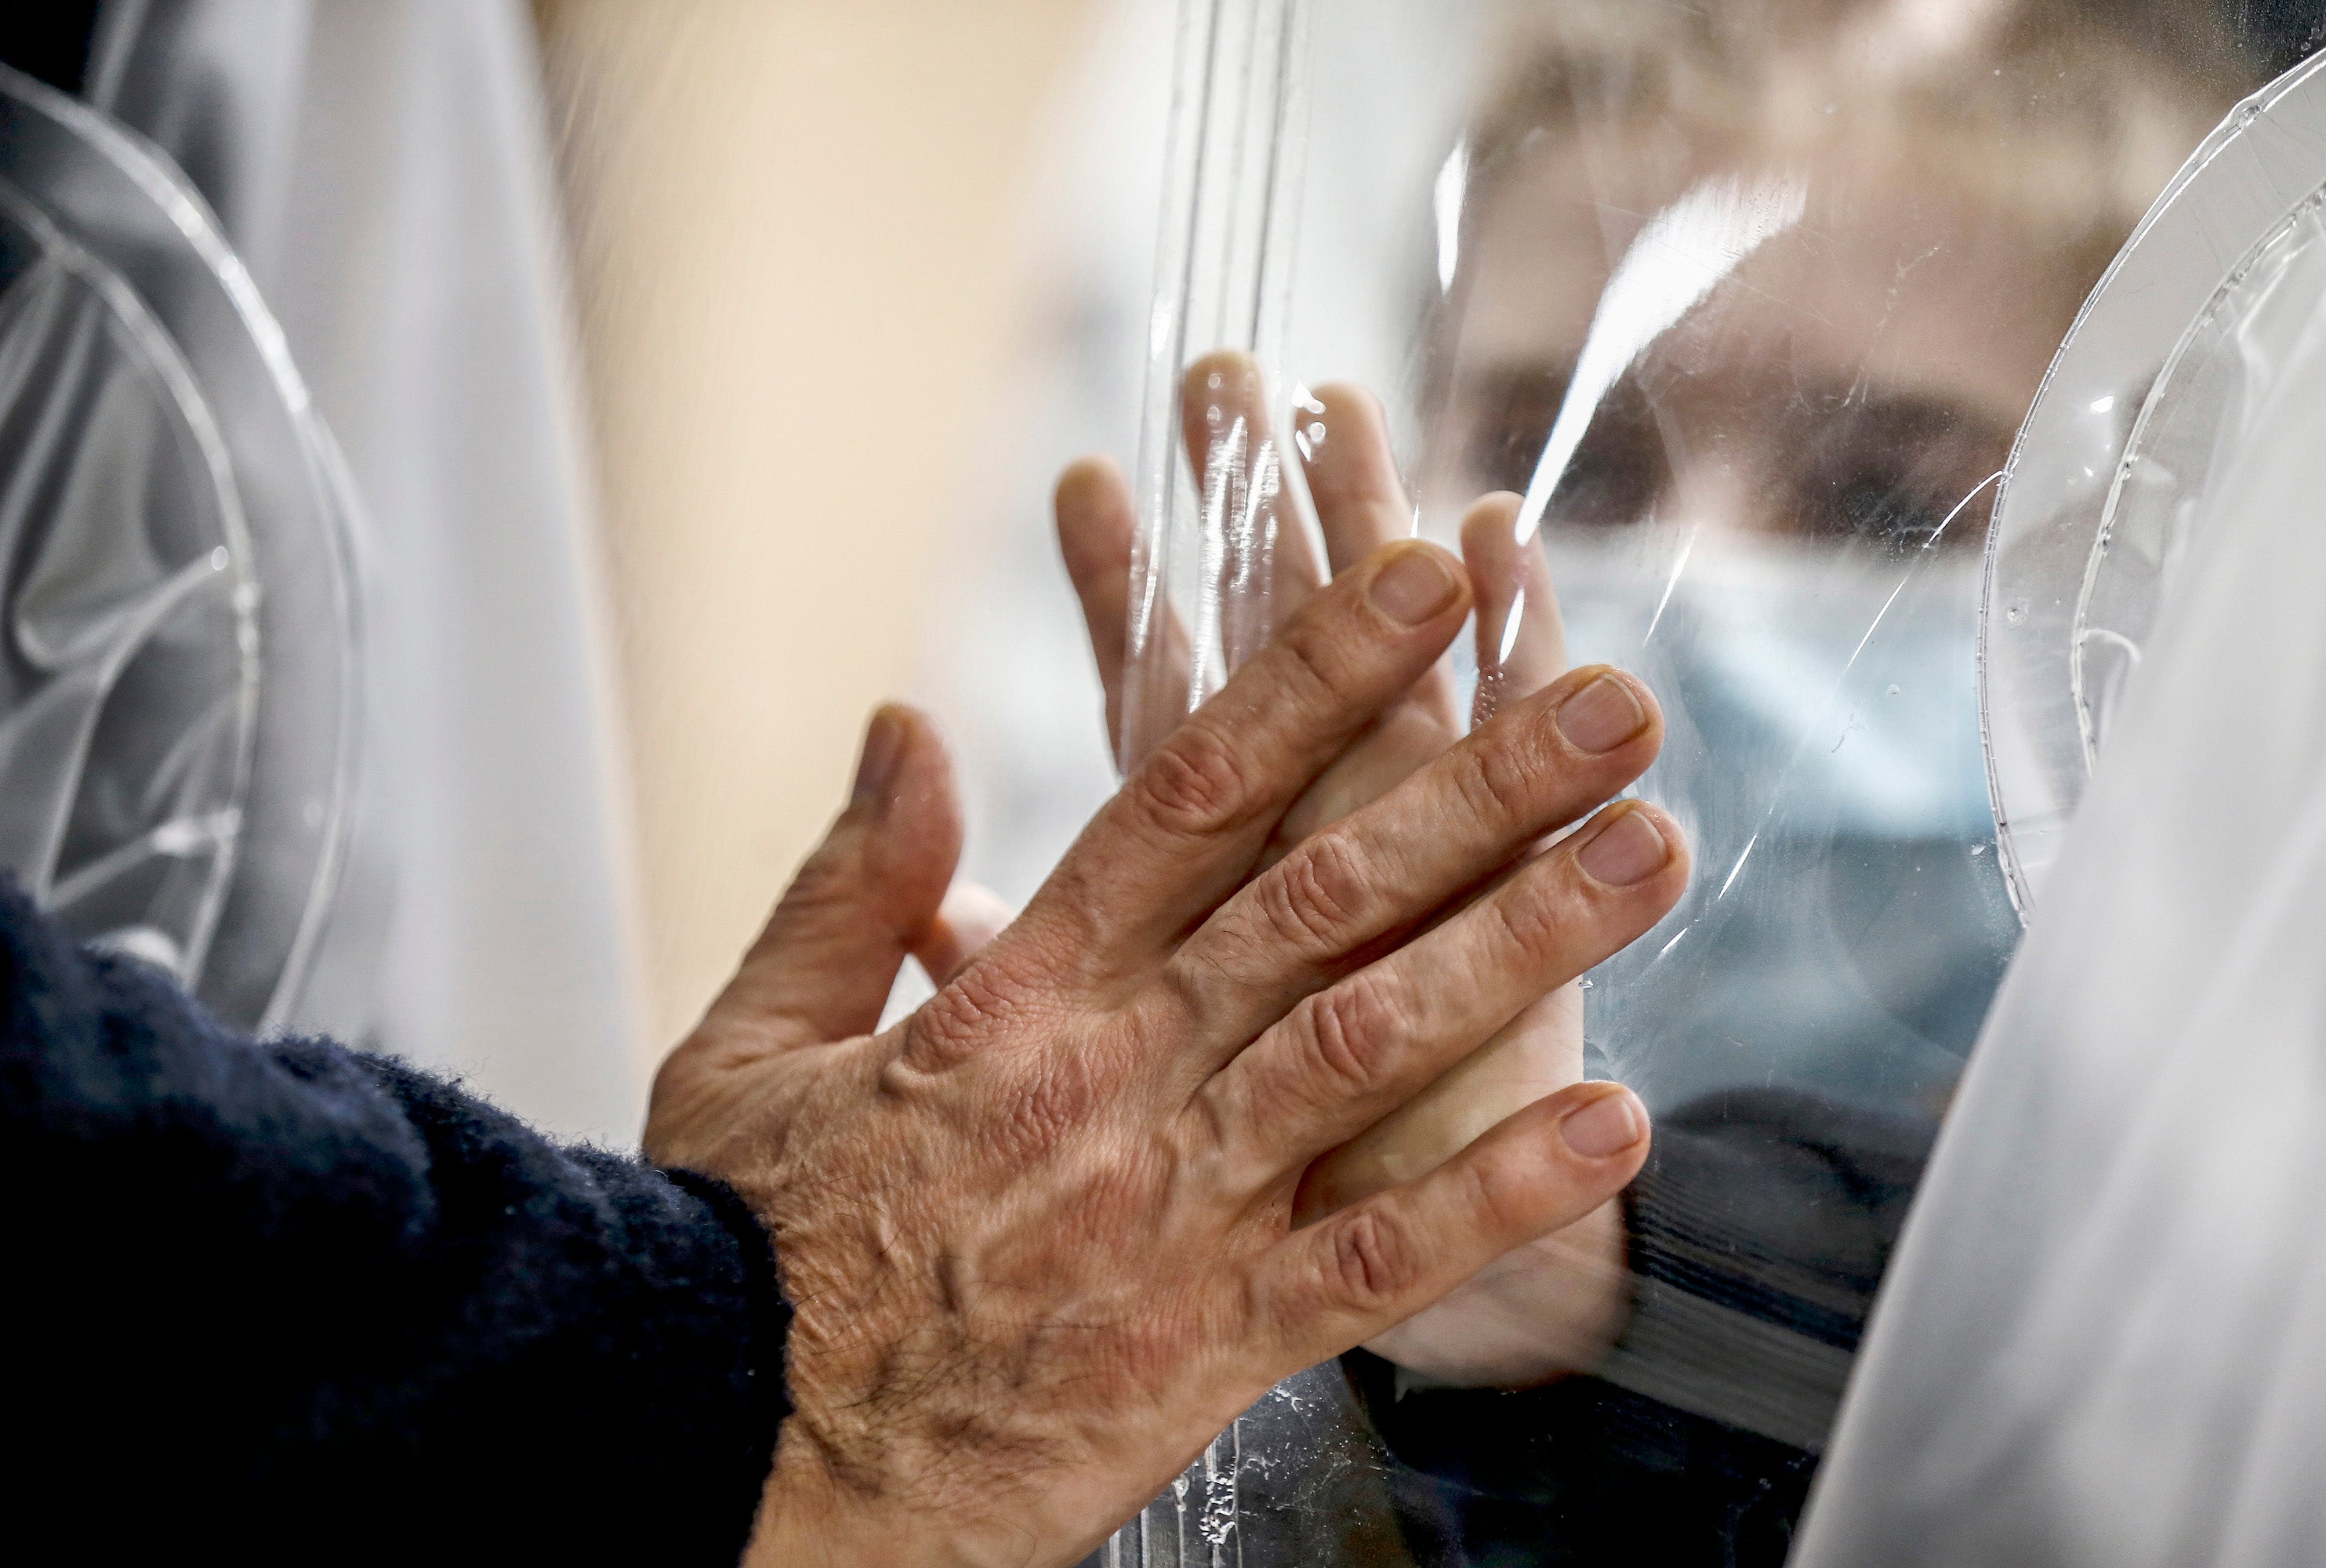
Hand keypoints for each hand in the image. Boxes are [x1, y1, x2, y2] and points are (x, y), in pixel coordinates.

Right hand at [647, 544, 1684, 1566]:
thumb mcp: (750, 1041)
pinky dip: (1497, 1195)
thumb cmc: (739, 1248)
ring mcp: (1169, 1208)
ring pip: (1369, 1044)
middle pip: (1321, 896)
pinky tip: (1613, 1129)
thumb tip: (906, 725)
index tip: (1419, 579)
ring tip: (1651, 851)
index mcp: (1018, 993)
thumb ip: (852, 882)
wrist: (725, 1458)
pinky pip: (1371, 1261)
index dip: (1315, 674)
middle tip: (1615, 702)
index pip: (1192, 794)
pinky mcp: (1202, 1347)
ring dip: (1521, 942)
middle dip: (1478, 786)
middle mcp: (1114, 1074)